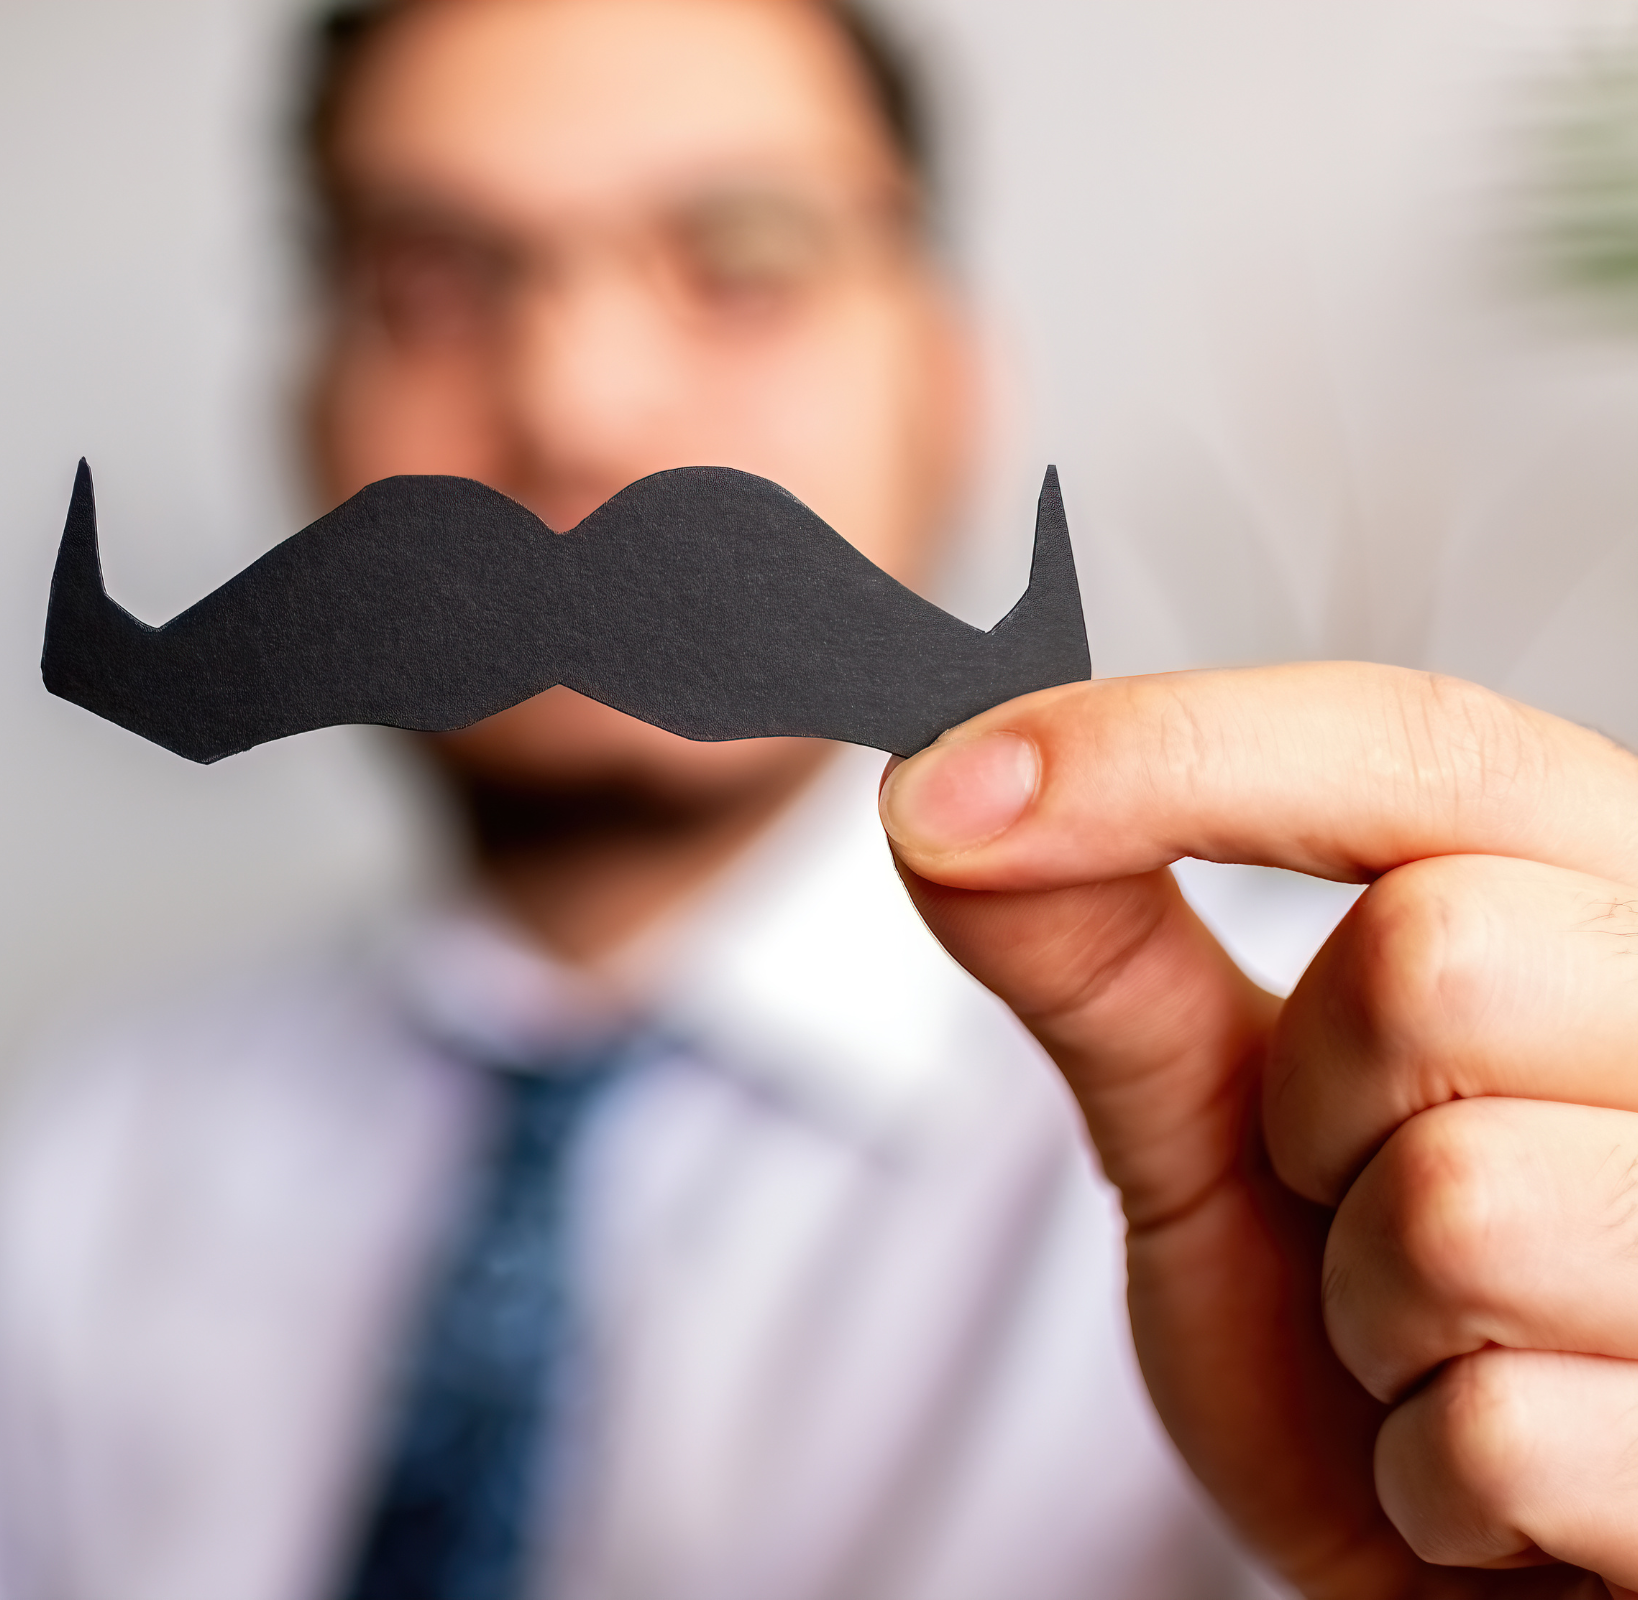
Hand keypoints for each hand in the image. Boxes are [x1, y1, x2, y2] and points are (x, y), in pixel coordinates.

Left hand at [878, 663, 1637, 1598]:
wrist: (1460, 1584)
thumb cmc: (1355, 1345)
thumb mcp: (1214, 1128)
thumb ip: (1100, 959)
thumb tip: (937, 794)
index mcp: (1614, 905)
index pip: (1417, 748)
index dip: (1166, 755)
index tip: (940, 800)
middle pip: (1438, 963)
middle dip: (1314, 1123)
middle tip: (1357, 1210)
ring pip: (1465, 1207)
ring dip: (1375, 1321)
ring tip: (1432, 1352)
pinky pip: (1504, 1436)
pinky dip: (1436, 1485)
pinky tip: (1494, 1491)